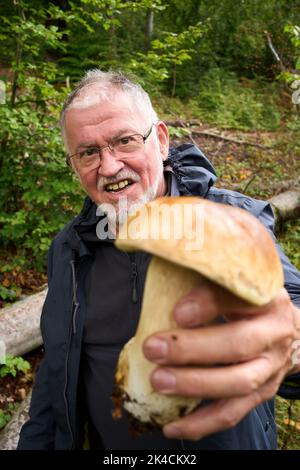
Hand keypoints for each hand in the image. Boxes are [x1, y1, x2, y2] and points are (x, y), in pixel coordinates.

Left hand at [143, 283, 299, 440]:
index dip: (208, 304)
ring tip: (158, 381)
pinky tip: (172, 425)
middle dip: (191, 349)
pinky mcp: (261, 393)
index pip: (238, 298)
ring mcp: (269, 367)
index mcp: (266, 297)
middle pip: (237, 344)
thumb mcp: (236, 282)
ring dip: (194, 385)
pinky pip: (232, 413)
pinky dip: (201, 423)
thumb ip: (209, 279)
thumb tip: (167, 273)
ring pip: (237, 382)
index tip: (177, 312)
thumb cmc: (248, 301)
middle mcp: (273, 333)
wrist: (290, 331)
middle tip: (153, 348)